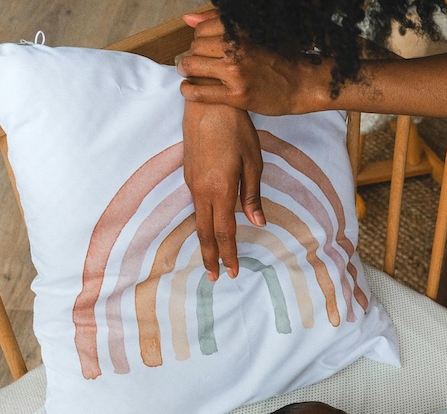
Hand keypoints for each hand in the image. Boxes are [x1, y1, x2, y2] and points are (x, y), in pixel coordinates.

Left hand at [176, 11, 332, 114]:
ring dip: (187, 71)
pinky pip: (201, 92)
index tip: (204, 49)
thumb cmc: (282, 58)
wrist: (304, 83)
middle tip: (199, 63)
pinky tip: (189, 90)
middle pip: (195, 47)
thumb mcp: (254, 32)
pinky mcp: (238, 95)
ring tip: (191, 74)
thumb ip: (220, 22)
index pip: (201, 30)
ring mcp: (236, 72)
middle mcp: (236, 48)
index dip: (199, 39)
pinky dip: (190, 91)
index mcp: (240, 30)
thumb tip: (188, 18)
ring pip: (193, 67)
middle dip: (193, 55)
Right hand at [182, 100, 264, 278]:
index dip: (228, 253)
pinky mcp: (189, 174)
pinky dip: (201, 222)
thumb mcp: (253, 162)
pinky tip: (207, 228)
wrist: (207, 103)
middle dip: (211, 256)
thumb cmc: (236, 130)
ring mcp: (192, 182)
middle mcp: (201, 190)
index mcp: (220, 189)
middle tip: (215, 277)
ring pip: (197, 220)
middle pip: (205, 232)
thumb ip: (252, 195)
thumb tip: (257, 222)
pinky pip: (195, 205)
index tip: (231, 272)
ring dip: (205, 241)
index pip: (224, 231)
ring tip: (211, 258)